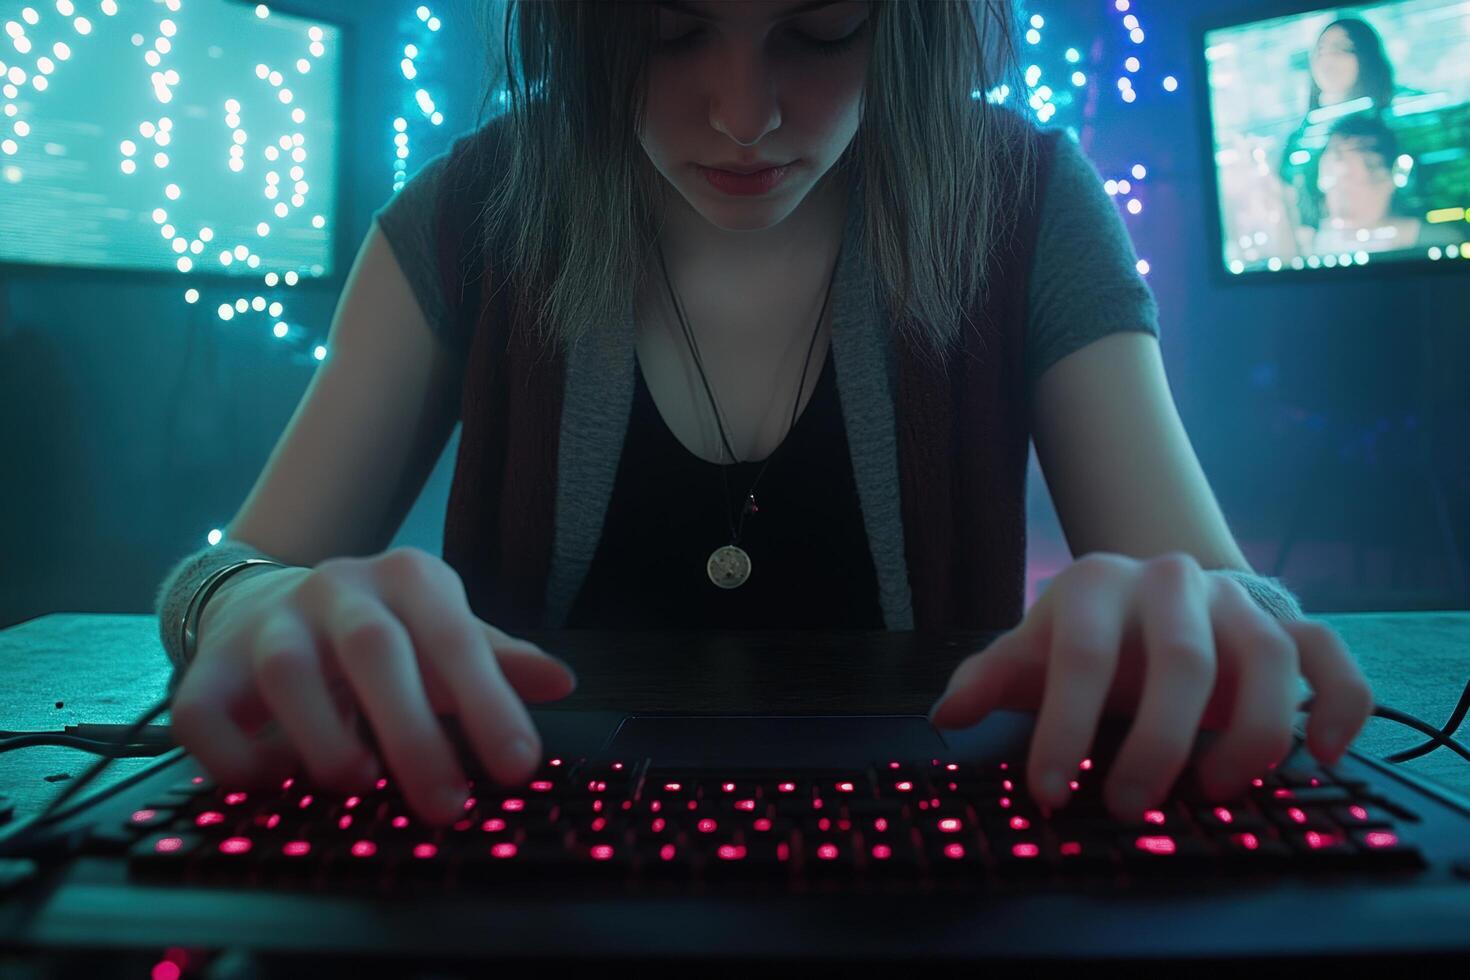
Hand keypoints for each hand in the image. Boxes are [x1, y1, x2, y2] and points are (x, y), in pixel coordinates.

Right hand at [170, 546, 578, 827]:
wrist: (263, 597)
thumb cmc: (376, 629)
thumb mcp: (443, 629)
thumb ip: (496, 660)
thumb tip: (561, 682)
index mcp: (407, 577)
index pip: (455, 636)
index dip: (488, 703)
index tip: (518, 767)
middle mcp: (337, 589)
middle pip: (374, 649)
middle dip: (413, 733)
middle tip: (447, 806)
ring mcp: (269, 624)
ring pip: (288, 672)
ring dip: (325, 735)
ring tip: (358, 784)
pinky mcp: (208, 668)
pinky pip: (204, 711)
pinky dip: (236, 757)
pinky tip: (276, 785)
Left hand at [926, 552, 1373, 821]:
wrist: (1152, 595)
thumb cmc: (1086, 638)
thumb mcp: (1031, 652)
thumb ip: (991, 679)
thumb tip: (947, 714)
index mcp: (1096, 585)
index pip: (1082, 653)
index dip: (1063, 726)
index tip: (1047, 794)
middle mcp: (1172, 582)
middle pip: (1182, 659)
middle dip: (1156, 744)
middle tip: (1128, 808)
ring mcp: (1237, 603)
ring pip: (1268, 657)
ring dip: (1250, 734)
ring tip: (1216, 794)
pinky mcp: (1290, 626)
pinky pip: (1332, 656)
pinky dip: (1342, 704)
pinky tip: (1327, 755)